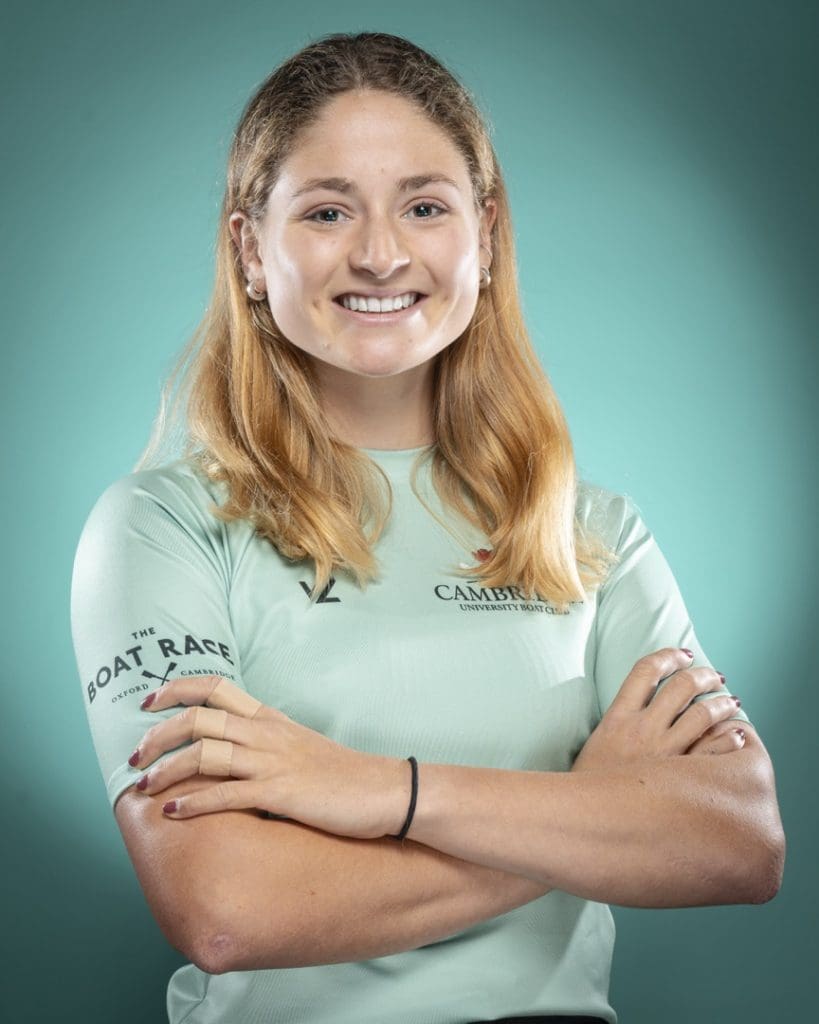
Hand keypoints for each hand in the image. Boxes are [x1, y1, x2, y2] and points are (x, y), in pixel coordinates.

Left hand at [128, 676, 409, 838]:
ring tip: (143, 787)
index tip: (148, 701)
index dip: (176, 688)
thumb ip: (265, 743)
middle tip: (134, 756)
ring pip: (205, 753)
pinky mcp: (281, 792)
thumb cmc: (343, 774)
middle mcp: (266, 733)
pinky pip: (226, 795)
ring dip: (166, 770)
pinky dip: (194, 803)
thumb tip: (229, 752)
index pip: (215, 687)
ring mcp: (272, 761)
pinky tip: (174, 813)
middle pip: (199, 717)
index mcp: (269, 718)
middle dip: (157, 734)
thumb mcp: (299, 747)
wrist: (385, 790)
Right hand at [572, 647, 745, 771]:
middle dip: (703, 675)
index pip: (646, 670)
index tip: (682, 654)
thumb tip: (639, 710)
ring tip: (731, 701)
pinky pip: (712, 752)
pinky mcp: (678, 779)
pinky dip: (728, 739)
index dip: (667, 656)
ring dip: (722, 703)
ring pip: (702, 714)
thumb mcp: (595, 744)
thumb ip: (618, 724)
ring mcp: (663, 753)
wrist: (584, 819)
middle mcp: (642, 729)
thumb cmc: (588, 785)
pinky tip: (736, 735)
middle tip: (714, 676)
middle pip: (681, 686)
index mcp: (618, 717)